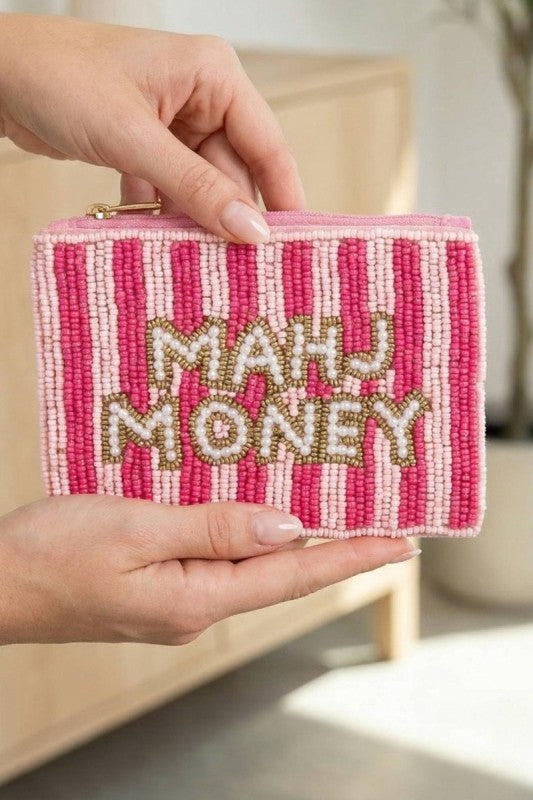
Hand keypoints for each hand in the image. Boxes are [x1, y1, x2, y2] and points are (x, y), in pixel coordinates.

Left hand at [0, 14, 304, 241]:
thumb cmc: (60, 79)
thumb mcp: (134, 138)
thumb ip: (196, 187)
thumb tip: (251, 231)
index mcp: (214, 76)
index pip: (267, 145)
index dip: (284, 198)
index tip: (294, 246)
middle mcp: (201, 98)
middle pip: (235, 173)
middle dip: (231, 219)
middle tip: (243, 273)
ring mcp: (174, 124)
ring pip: (202, 187)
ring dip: (195, 223)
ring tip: (202, 267)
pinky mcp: (147, 145)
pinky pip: (171, 190)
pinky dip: (164, 216)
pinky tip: (161, 245)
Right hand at [0, 495, 417, 644]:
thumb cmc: (50, 555)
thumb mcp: (133, 529)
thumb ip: (211, 527)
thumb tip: (284, 525)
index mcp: (196, 598)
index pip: (293, 574)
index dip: (350, 556)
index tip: (402, 541)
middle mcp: (195, 606)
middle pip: (280, 572)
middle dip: (334, 547)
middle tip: (383, 519)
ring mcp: (177, 598)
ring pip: (250, 563)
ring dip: (294, 538)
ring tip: (335, 510)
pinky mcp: (159, 584)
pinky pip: (218, 557)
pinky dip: (249, 533)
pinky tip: (259, 512)